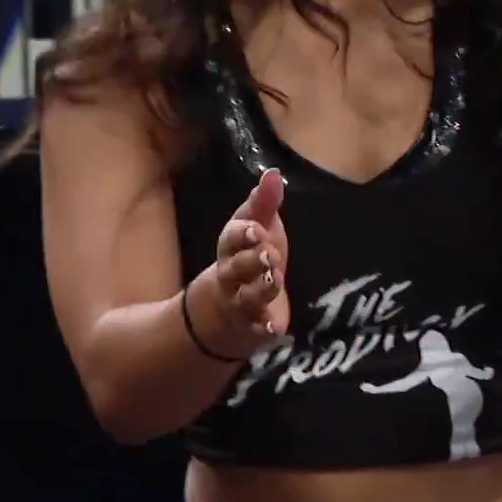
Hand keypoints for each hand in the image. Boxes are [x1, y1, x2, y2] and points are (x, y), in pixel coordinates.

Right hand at [189, 167, 290, 355]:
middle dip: (252, 259)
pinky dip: (264, 329)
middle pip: (236, 267)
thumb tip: (272, 172)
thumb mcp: (258, 229)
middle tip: (269, 253)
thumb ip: (265, 203)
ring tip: (276, 278)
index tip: (256, 228)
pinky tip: (275, 328)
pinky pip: (256, 329)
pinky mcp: (253, 327)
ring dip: (261, 288)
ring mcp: (240, 303)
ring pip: (247, 297)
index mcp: (231, 248)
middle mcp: (232, 275)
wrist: (225, 311)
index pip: (231, 237)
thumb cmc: (247, 259)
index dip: (243, 234)